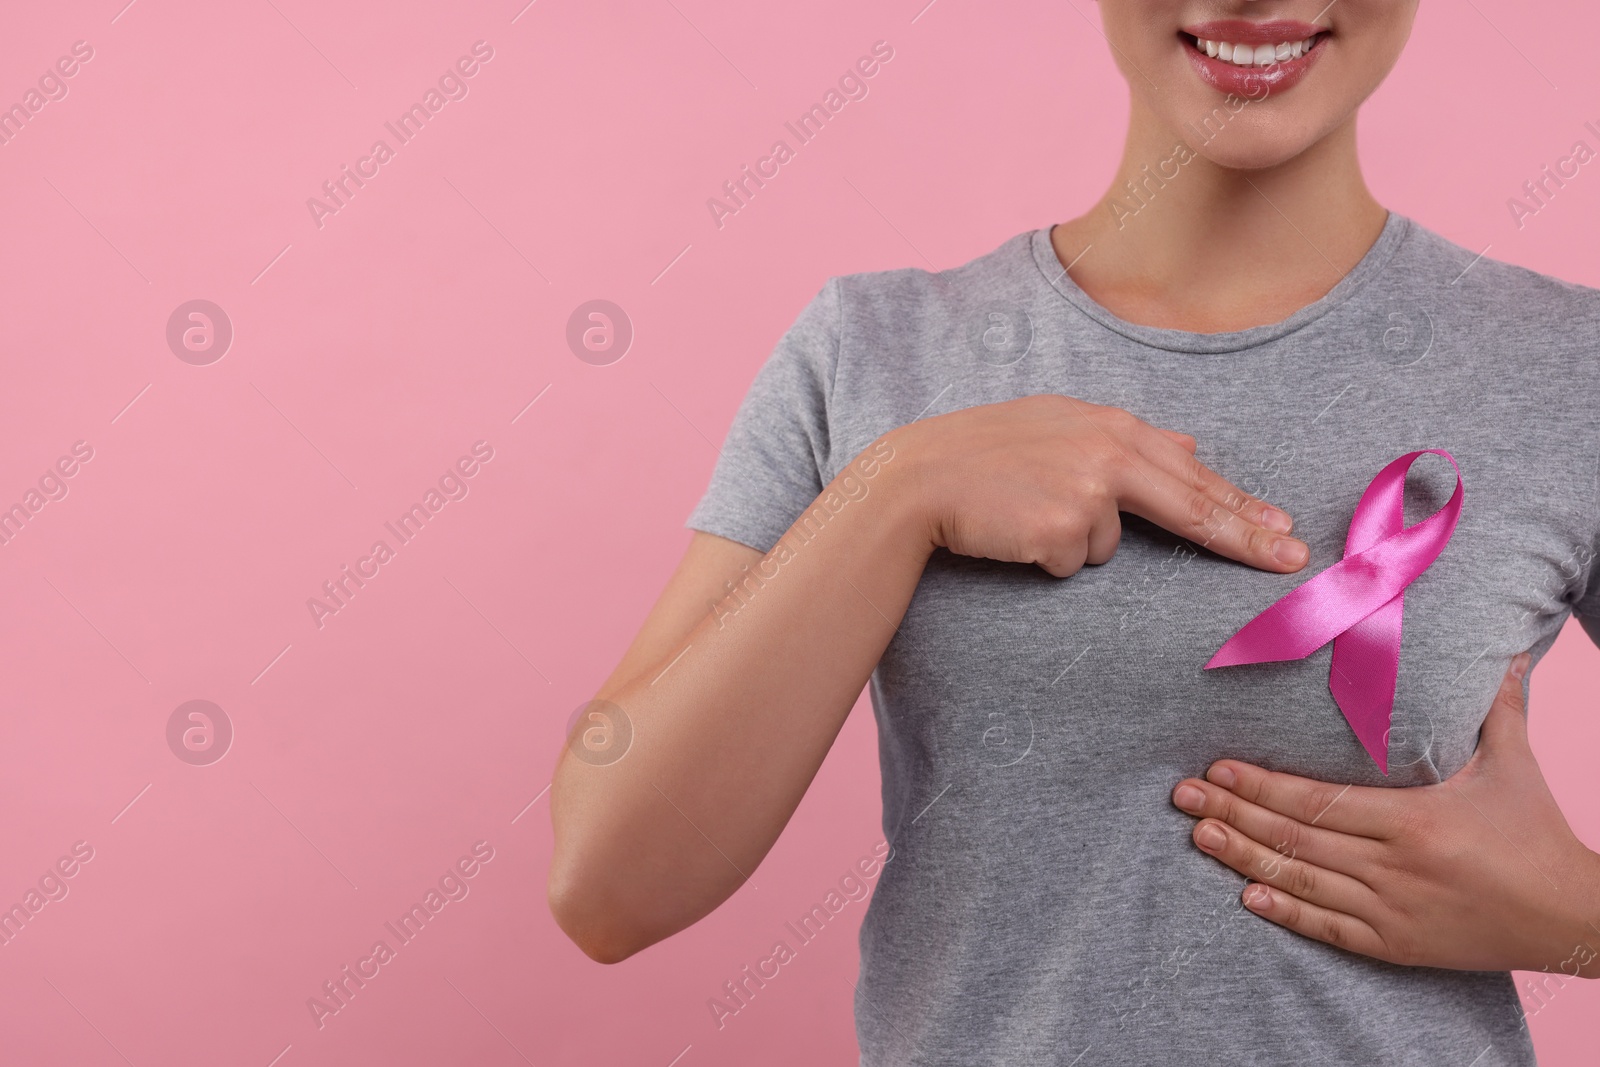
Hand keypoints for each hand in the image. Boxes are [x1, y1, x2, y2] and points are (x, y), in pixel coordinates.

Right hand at [888, 393, 1308, 577]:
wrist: (917, 477)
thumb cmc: (980, 453)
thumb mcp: (1054, 426)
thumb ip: (1122, 439)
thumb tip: (1188, 446)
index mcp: (1109, 425)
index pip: (1190, 472)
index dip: (1240, 504)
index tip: (1281, 529)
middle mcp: (1108, 452)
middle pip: (1194, 505)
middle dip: (1247, 536)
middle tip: (1292, 560)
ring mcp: (1087, 491)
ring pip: (1110, 546)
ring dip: (1074, 541)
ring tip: (1024, 513)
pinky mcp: (1061, 529)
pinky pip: (1071, 563)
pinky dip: (1044, 557)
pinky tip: (1012, 530)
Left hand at [1171, 653, 1599, 975]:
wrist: (1574, 919)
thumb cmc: (1539, 835)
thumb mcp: (1513, 765)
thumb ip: (1497, 707)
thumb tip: (1505, 650)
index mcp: (1415, 819)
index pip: (1319, 800)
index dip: (1263, 784)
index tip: (1219, 766)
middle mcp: (1396, 866)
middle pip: (1297, 837)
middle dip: (1234, 812)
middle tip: (1183, 795)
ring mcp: (1393, 910)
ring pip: (1303, 881)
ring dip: (1244, 858)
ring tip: (1199, 834)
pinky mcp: (1398, 946)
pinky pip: (1331, 930)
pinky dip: (1287, 914)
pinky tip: (1249, 897)